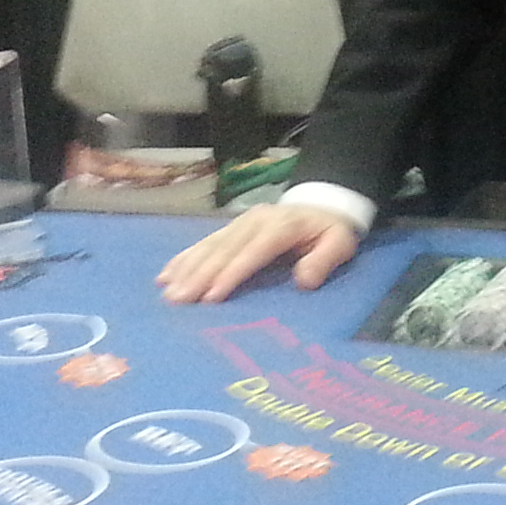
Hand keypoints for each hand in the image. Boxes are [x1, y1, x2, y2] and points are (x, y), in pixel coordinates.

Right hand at [158, 203, 362, 303]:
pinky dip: (183, 258)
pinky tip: (165, 273)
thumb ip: (325, 260)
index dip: (231, 275)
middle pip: (223, 251)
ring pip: (209, 246)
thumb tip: (304, 280)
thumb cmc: (330, 231)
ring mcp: (240, 223)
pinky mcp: (231, 227)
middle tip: (177, 301)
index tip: (210, 298)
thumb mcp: (340, 244)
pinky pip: (204, 242)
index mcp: (280, 227)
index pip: (252, 253)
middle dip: (198, 276)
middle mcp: (254, 222)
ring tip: (167, 291)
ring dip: (186, 269)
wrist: (323, 204)